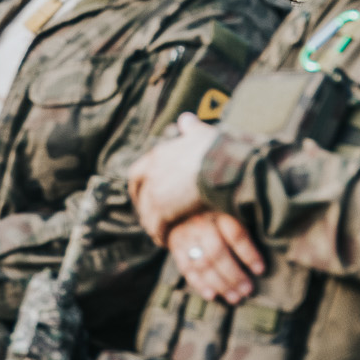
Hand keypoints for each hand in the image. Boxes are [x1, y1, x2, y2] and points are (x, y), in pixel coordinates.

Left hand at [127, 113, 217, 242]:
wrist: (220, 167)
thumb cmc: (215, 149)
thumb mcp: (200, 134)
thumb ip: (191, 128)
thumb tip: (185, 118)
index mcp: (158, 154)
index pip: (139, 171)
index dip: (141, 184)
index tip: (144, 192)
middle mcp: (151, 173)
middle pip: (139, 193)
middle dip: (142, 204)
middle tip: (150, 214)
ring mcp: (154, 193)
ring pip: (147, 212)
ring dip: (152, 222)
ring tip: (159, 232)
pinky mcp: (162, 212)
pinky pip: (157, 227)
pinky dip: (160, 234)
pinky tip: (165, 241)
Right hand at [168, 212, 264, 303]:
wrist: (181, 216)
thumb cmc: (214, 226)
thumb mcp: (229, 225)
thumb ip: (241, 241)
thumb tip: (257, 267)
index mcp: (220, 218)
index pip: (236, 235)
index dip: (249, 254)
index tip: (260, 270)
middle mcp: (202, 226)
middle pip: (218, 252)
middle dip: (234, 274)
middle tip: (247, 290)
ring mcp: (187, 238)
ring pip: (203, 264)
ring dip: (220, 284)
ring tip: (235, 297)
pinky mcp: (176, 250)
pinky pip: (188, 270)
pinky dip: (200, 285)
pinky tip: (212, 295)